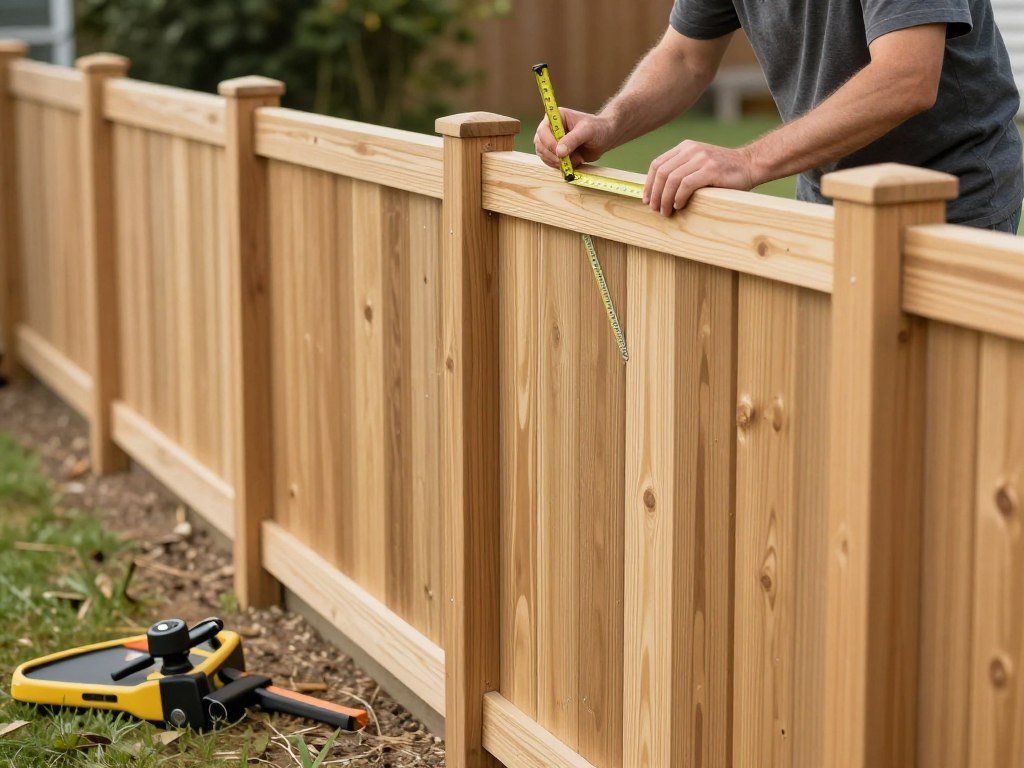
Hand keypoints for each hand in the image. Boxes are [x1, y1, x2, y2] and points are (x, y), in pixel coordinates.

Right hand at [534, 108, 611, 169]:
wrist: (604, 138)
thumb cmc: (597, 128)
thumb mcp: (587, 131)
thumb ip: (572, 140)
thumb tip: (559, 152)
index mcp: (556, 117)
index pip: (543, 131)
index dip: (548, 143)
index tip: (560, 153)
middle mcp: (550, 129)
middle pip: (540, 145)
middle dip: (552, 155)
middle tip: (568, 160)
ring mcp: (551, 142)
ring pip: (544, 155)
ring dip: (557, 162)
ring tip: (576, 159)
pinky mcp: (555, 153)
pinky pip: (550, 162)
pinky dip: (560, 166)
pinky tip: (574, 162)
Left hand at [644, 140, 758, 215]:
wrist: (750, 165)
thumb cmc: (723, 172)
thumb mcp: (699, 164)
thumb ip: (682, 170)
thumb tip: (658, 192)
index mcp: (685, 147)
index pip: (657, 164)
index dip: (649, 184)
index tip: (647, 199)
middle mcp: (691, 150)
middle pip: (662, 173)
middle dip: (655, 194)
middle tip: (655, 209)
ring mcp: (702, 158)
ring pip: (672, 179)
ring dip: (665, 199)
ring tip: (666, 211)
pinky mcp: (711, 170)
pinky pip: (686, 184)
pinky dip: (679, 197)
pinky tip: (679, 205)